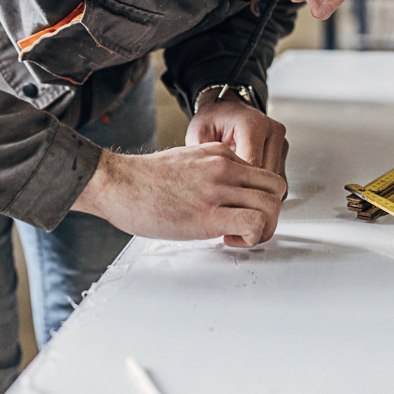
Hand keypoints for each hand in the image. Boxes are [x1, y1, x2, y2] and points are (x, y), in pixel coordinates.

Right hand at [72, 145, 285, 246]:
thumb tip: (220, 191)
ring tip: (238, 236)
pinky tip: (229, 240)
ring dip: (263, 227)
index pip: (263, 174)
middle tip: (249, 227)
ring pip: (271, 206)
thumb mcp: (185, 160)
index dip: (259, 197)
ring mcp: (218, 190)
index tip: (241, 211)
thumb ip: (209, 170)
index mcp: (220, 154)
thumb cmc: (142, 179)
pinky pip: (253, 223)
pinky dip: (251, 237)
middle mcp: (224, 167)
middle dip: (270, 212)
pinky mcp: (208, 215)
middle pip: (276, 188)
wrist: (117, 184)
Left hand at [187, 92, 289, 184]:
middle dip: (249, 188)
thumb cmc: (212, 120)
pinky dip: (263, 186)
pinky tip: (245, 185)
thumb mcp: (199, 134)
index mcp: (253, 124)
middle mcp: (272, 131)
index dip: (238, 184)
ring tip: (236, 190)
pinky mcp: (283, 150)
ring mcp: (280, 141)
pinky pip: (277, 178)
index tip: (223, 192)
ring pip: (275, 180)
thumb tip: (210, 182)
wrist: (224, 108)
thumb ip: (205, 157)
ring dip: (257, 188)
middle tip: (229, 197)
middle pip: (268, 175)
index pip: (253, 166)